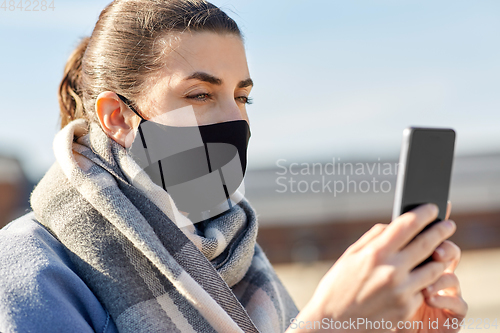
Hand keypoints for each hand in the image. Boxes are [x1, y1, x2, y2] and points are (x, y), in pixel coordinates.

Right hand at [286, 203, 456, 332]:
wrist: (333, 324)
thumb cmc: (337, 287)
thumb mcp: (349, 257)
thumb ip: (372, 239)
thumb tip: (392, 226)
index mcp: (375, 253)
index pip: (407, 225)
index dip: (423, 213)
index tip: (432, 208)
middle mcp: (391, 270)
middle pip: (427, 244)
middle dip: (441, 230)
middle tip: (449, 224)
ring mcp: (401, 291)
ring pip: (433, 269)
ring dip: (438, 259)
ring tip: (439, 252)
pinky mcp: (406, 309)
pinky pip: (422, 290)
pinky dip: (421, 284)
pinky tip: (417, 280)